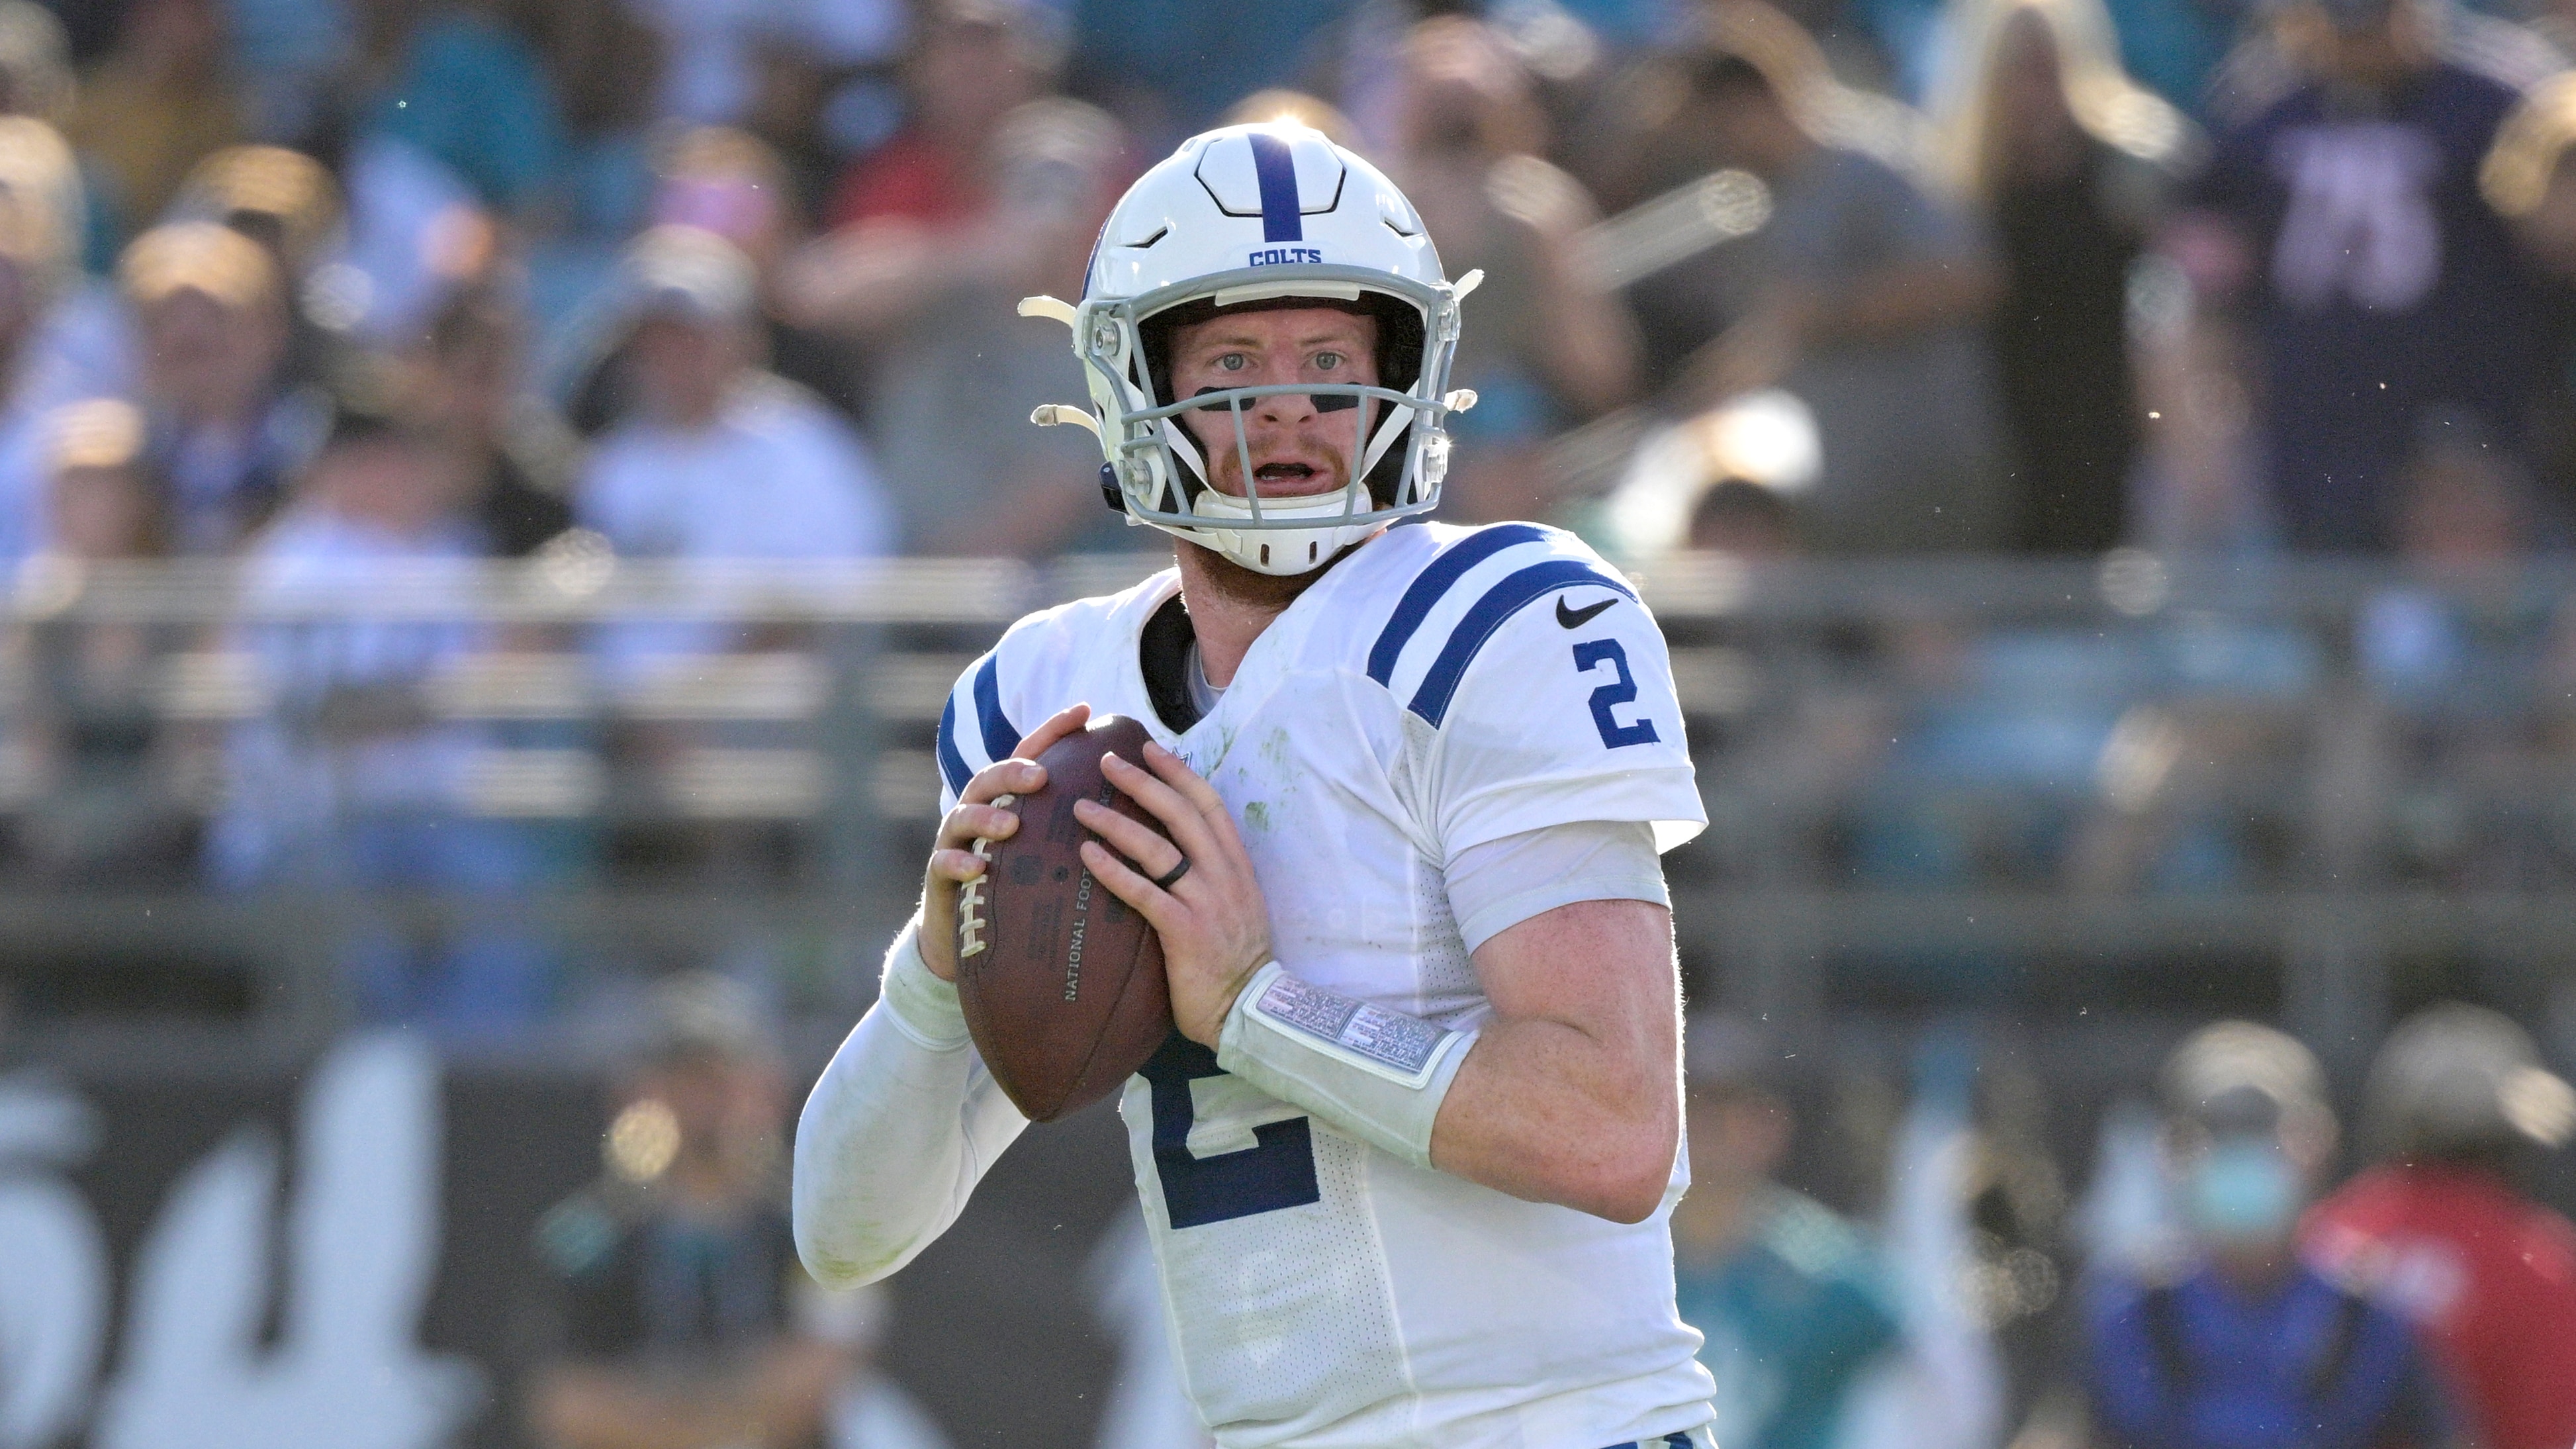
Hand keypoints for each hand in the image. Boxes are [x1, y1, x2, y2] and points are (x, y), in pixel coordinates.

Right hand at [918, 703, 1091, 980]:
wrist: (969, 936)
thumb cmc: (1021, 889)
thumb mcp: (1049, 851)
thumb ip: (1077, 824)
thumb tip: (1140, 803)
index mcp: (1009, 801)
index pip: (1029, 756)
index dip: (1053, 731)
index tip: (1085, 710)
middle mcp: (978, 812)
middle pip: (991, 779)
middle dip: (1013, 772)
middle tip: (1040, 777)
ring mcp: (955, 843)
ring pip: (962, 817)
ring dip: (985, 818)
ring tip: (1010, 827)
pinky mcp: (940, 879)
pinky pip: (943, 865)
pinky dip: (958, 863)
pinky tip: (978, 867)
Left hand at [1073, 742, 1273, 1046]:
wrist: (1251, 1009)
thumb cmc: (1237, 962)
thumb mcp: (1238, 906)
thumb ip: (1214, 877)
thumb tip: (1181, 852)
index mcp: (1237, 866)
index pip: (1209, 805)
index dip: (1179, 773)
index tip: (1151, 749)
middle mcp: (1224, 876)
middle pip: (1181, 814)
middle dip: (1143, 782)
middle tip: (1109, 761)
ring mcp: (1206, 902)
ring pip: (1157, 847)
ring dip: (1116, 822)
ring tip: (1082, 807)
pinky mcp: (1184, 931)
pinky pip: (1143, 892)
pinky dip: (1113, 870)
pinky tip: (1087, 854)